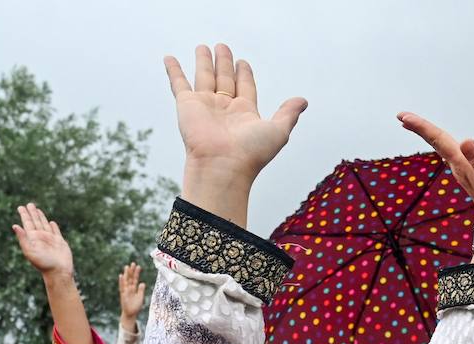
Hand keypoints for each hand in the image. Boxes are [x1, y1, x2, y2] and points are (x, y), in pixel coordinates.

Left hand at [12, 203, 73, 276]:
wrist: (58, 272)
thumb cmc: (43, 264)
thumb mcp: (30, 251)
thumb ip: (23, 238)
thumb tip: (14, 226)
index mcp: (32, 238)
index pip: (27, 223)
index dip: (24, 215)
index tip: (21, 207)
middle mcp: (41, 237)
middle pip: (35, 222)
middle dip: (32, 213)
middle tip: (29, 204)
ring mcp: (50, 239)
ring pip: (45, 224)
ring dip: (41, 217)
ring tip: (37, 210)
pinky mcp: (60, 242)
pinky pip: (56, 231)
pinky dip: (53, 226)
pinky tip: (51, 222)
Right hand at [118, 263, 145, 323]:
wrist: (130, 314)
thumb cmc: (135, 306)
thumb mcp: (140, 298)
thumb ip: (141, 290)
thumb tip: (142, 283)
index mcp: (134, 289)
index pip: (135, 279)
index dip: (137, 273)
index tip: (138, 266)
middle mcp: (129, 288)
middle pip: (130, 278)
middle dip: (131, 271)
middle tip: (132, 263)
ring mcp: (125, 291)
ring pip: (126, 281)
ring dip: (126, 274)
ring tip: (126, 267)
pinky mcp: (123, 294)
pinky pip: (122, 287)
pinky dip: (121, 281)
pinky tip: (121, 276)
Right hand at [165, 45, 306, 204]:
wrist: (222, 167)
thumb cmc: (251, 153)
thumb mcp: (278, 131)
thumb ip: (288, 113)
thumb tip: (303, 101)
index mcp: (245, 113)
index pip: (244, 87)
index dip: (244, 74)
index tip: (243, 62)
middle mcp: (224, 109)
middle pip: (225, 79)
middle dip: (224, 63)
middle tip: (223, 47)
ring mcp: (205, 106)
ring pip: (204, 77)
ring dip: (204, 62)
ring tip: (203, 47)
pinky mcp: (187, 105)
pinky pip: (178, 83)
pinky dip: (173, 71)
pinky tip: (169, 58)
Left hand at [399, 113, 473, 235]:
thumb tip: (465, 140)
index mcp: (462, 164)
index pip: (439, 140)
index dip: (422, 127)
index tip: (403, 116)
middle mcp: (458, 166)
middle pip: (436, 142)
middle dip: (420, 128)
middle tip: (401, 115)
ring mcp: (462, 170)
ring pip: (441, 147)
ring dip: (427, 135)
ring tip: (412, 124)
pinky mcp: (468, 173)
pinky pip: (450, 153)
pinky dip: (441, 143)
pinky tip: (440, 143)